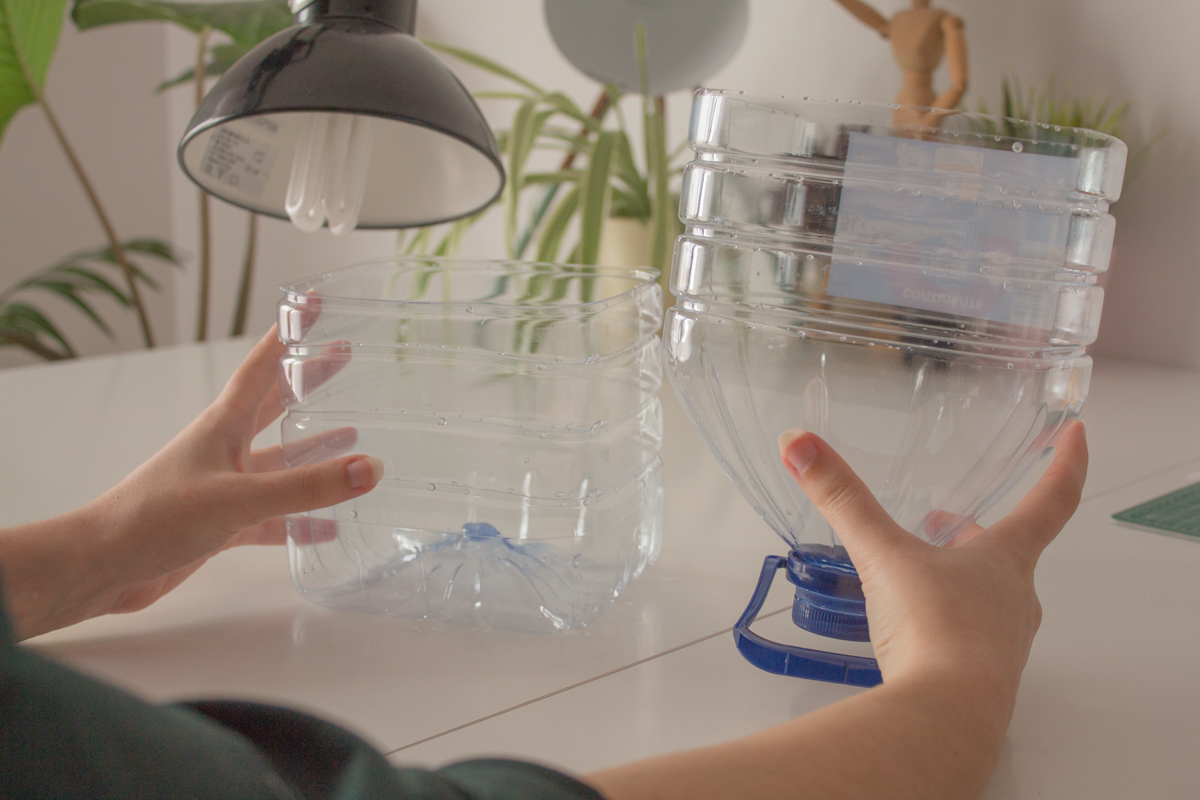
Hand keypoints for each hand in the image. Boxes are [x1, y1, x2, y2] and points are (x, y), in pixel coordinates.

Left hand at [1, 326, 382, 638]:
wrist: (100, 566)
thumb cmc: (153, 518)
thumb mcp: (236, 498)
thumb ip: (304, 487)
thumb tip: (370, 468)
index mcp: (222, 427)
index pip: (262, 368)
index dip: (288, 335)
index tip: (312, 303)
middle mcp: (224, 450)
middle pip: (276, 406)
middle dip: (310, 381)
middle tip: (343, 356)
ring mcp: (223, 487)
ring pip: (279, 464)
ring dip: (314, 453)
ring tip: (352, 440)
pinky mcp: (220, 524)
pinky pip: (273, 517)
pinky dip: (301, 520)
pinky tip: (327, 528)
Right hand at [777, 420, 1087, 700]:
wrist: (945, 718)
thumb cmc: (936, 632)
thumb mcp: (882, 555)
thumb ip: (841, 499)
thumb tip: (801, 444)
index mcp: (1007, 560)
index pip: (1052, 500)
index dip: (1067, 462)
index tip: (1077, 433)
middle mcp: (1015, 600)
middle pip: (1012, 554)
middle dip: (981, 536)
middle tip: (949, 525)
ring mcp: (1003, 643)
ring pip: (990, 599)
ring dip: (961, 582)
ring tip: (919, 578)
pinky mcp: (980, 678)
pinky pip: (969, 641)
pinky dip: (947, 626)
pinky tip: (914, 632)